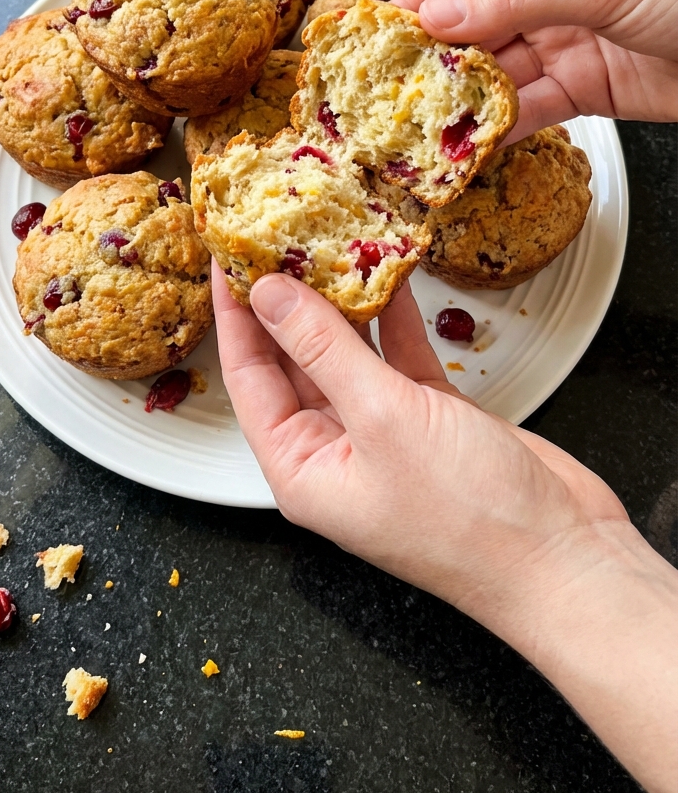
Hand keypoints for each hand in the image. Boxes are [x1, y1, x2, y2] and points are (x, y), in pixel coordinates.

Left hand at [214, 262, 677, 792]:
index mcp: (301, 467)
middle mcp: (335, 451)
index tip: (230, 255)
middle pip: (293, 361)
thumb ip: (324, 349)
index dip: (237, 314)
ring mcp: (385, 433)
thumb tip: (268, 294)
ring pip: (348, 354)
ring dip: (342, 302)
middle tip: (278, 235)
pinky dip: (396, 317)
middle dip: (286, 300)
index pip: (249, 377)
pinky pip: (398, 356)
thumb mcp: (383, 418)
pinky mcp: (431, 418)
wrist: (562, 557)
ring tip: (328, 241)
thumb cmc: (469, 518)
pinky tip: (391, 273)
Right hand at [394, 0, 677, 141]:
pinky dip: (500, 128)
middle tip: (390, 93)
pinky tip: (470, 143)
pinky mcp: (588, 91)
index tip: (376, 35)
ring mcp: (568, 43)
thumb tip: (440, 15)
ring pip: (498, 74)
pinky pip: (531, 109)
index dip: (420, 2)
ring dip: (463, 101)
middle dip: (435, 60)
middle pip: (475, 27)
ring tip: (421, 127)